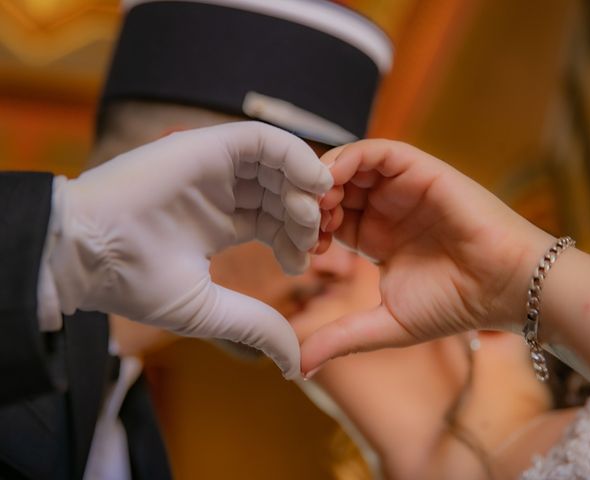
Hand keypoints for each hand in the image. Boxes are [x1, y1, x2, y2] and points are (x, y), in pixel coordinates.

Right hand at [47, 121, 331, 377]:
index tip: (303, 263)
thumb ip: (257, 326)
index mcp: (218, 223)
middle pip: (280, 192)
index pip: (273, 221)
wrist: (89, 254)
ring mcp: (214, 166)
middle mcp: (219, 192)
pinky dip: (294, 154)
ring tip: (313, 216)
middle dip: (304, 216)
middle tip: (314, 241)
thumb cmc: (137, 283)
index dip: (296, 239)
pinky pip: (263, 139)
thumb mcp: (210, 309)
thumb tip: (294, 365)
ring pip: (277, 164)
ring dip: (303, 187)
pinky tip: (312, 182)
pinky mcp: (207, 145)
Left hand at [301, 139, 553, 374]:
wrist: (506, 287)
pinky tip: (331, 181)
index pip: (330, 220)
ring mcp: (402, 187)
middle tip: (298, 220)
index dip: (308, 230)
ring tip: (312, 203)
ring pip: (350, 166)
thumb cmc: (455, 306)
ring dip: (324, 179)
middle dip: (310, 202)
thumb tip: (299, 368)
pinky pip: (376, 151)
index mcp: (377, 237)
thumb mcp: (386, 324)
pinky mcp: (420, 169)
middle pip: (334, 190)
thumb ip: (341, 338)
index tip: (299, 250)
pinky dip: (348, 158)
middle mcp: (387, 208)